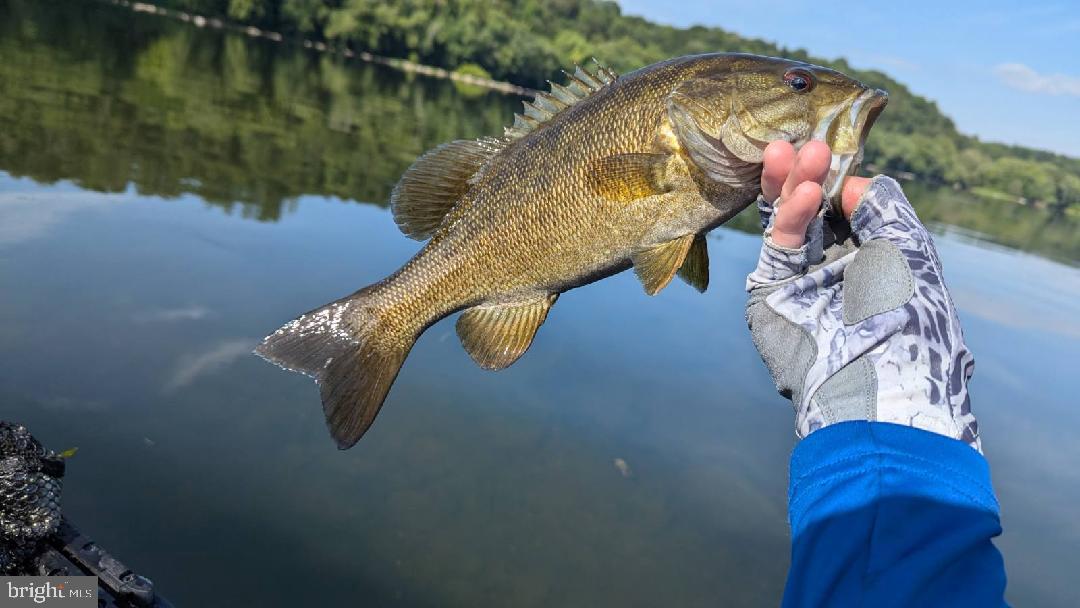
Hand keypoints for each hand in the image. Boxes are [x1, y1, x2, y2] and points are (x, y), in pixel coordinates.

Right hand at [745, 141, 980, 449]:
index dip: (835, 178)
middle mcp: (831, 270)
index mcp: (869, 262)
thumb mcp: (910, 251)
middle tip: (805, 142)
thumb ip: (883, 206)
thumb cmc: (910, 320)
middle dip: (806, 175)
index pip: (844, 209)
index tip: (832, 147)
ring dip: (788, 185)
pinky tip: (802, 192)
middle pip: (810, 211)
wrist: (882, 386)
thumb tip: (852, 183)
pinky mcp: (770, 297)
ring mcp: (798, 284)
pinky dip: (789, 219)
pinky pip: (778, 250)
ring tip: (790, 150)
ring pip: (785, 224)